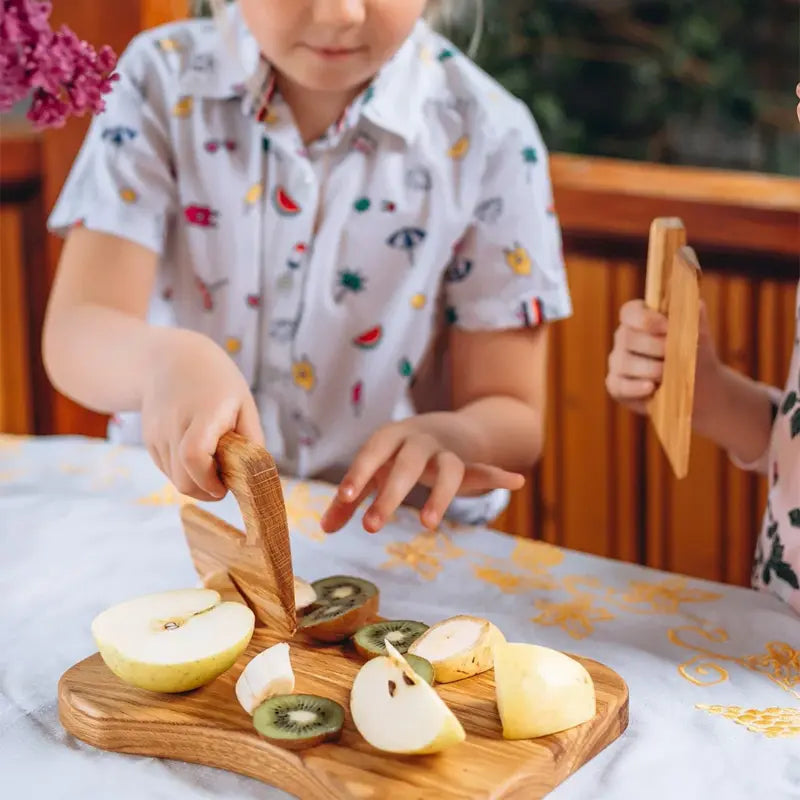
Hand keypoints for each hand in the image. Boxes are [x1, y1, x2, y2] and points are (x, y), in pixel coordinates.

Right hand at [140, 333, 264, 500]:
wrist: (169, 359)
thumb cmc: (216, 382)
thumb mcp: (244, 403)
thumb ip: (252, 439)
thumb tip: (255, 475)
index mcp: (204, 411)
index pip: (194, 455)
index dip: (209, 479)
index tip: (225, 485)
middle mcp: (174, 424)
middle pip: (182, 477)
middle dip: (205, 491)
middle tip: (224, 483)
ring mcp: (157, 433)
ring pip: (174, 478)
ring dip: (195, 482)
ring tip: (213, 464)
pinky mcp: (149, 440)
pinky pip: (167, 469)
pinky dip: (183, 472)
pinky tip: (196, 455)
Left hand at [320, 414, 524, 533]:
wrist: (442, 426)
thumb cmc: (397, 454)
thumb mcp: (375, 470)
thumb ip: (350, 499)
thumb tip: (325, 530)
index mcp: (390, 438)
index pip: (372, 453)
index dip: (358, 473)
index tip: (346, 497)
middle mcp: (418, 441)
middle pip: (406, 464)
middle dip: (390, 495)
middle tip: (371, 528)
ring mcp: (446, 452)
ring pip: (447, 470)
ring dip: (440, 496)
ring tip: (428, 525)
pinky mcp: (468, 464)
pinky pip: (483, 469)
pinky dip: (498, 475)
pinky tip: (515, 481)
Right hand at [605, 298, 720, 418]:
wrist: (701, 386)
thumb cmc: (696, 353)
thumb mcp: (699, 332)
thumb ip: (694, 315)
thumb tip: (693, 303)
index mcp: (639, 318)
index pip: (630, 312)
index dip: (645, 319)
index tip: (667, 327)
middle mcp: (624, 338)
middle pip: (627, 337)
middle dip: (653, 346)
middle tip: (675, 355)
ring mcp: (618, 362)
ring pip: (624, 362)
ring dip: (650, 368)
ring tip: (669, 374)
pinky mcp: (616, 385)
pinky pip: (619, 385)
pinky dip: (635, 387)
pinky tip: (651, 388)